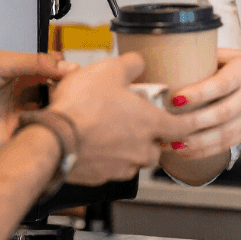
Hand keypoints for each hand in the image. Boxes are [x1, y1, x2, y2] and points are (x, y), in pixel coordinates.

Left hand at [0, 50, 72, 154]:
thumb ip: (32, 62)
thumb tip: (62, 64)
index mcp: (22, 74)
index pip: (53, 73)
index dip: (66, 74)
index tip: (75, 76)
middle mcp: (23, 96)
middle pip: (55, 96)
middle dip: (66, 96)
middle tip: (72, 96)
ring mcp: (18, 117)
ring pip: (48, 118)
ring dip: (57, 116)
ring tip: (63, 112)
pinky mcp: (11, 138)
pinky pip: (34, 138)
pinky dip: (43, 135)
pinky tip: (47, 129)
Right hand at [48, 52, 197, 185]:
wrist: (53, 139)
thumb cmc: (81, 107)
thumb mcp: (108, 69)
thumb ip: (131, 64)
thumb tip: (139, 62)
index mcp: (149, 123)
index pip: (182, 128)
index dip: (186, 124)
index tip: (187, 122)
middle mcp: (140, 149)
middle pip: (158, 149)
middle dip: (152, 139)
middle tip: (138, 124)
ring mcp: (121, 166)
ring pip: (135, 161)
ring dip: (130, 150)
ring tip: (112, 133)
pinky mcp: (101, 177)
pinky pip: (112, 170)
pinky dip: (108, 159)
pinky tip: (94, 145)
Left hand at [166, 48, 240, 160]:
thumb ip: (213, 57)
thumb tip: (178, 55)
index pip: (220, 85)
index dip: (197, 94)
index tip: (175, 98)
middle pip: (220, 115)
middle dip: (190, 123)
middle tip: (165, 124)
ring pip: (221, 136)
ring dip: (194, 143)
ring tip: (170, 143)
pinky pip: (225, 145)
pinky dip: (203, 151)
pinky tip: (184, 151)